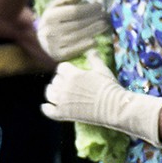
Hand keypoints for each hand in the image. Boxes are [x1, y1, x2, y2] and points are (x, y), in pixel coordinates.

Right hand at [36, 0, 108, 60]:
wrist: (41, 42)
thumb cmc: (52, 21)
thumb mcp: (54, 8)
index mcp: (49, 16)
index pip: (73, 12)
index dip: (89, 8)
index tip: (100, 6)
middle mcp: (50, 30)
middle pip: (77, 24)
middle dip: (94, 19)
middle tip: (104, 16)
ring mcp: (53, 44)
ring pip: (78, 36)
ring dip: (94, 30)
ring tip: (104, 25)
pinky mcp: (58, 55)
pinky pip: (75, 50)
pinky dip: (87, 45)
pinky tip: (95, 40)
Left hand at [42, 51, 161, 146]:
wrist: (115, 108)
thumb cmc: (109, 87)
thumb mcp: (102, 70)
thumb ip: (94, 59)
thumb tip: (91, 49)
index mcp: (72, 74)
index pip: (61, 68)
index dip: (66, 69)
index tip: (71, 72)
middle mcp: (64, 87)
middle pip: (55, 80)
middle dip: (60, 80)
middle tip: (68, 84)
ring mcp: (63, 101)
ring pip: (49, 94)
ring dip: (52, 92)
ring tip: (57, 93)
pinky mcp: (64, 114)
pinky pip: (49, 111)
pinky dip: (46, 108)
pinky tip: (46, 106)